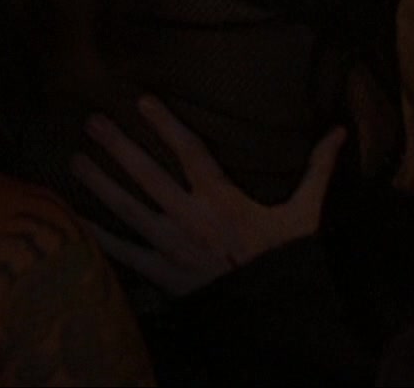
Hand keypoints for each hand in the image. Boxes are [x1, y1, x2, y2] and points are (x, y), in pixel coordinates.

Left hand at [71, 95, 345, 294]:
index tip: (142, 101)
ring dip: (99, 182)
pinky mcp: (160, 271)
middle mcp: (190, 215)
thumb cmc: (285, 259)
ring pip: (127, 207)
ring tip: (75, 159)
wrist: (269, 311)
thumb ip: (318, 169)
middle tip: (91, 121)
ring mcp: (171, 244)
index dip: (166, 124)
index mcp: (222, 197)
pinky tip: (74, 216)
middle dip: (118, 146)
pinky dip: (96, 234)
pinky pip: (122, 250)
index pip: (189, 151)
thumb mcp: (305, 212)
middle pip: (147, 174)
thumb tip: (339, 131)